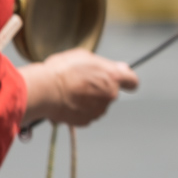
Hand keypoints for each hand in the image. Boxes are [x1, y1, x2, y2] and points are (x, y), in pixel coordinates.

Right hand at [21, 49, 138, 126]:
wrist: (45, 90)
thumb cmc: (63, 70)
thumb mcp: (85, 56)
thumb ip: (106, 64)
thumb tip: (120, 68)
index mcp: (113, 77)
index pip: (132, 82)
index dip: (127, 80)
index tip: (122, 80)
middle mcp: (110, 95)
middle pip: (111, 92)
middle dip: (101, 88)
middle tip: (83, 81)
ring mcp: (99, 110)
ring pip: (98, 104)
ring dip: (89, 99)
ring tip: (72, 91)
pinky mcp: (86, 121)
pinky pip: (86, 114)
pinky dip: (79, 109)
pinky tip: (68, 101)